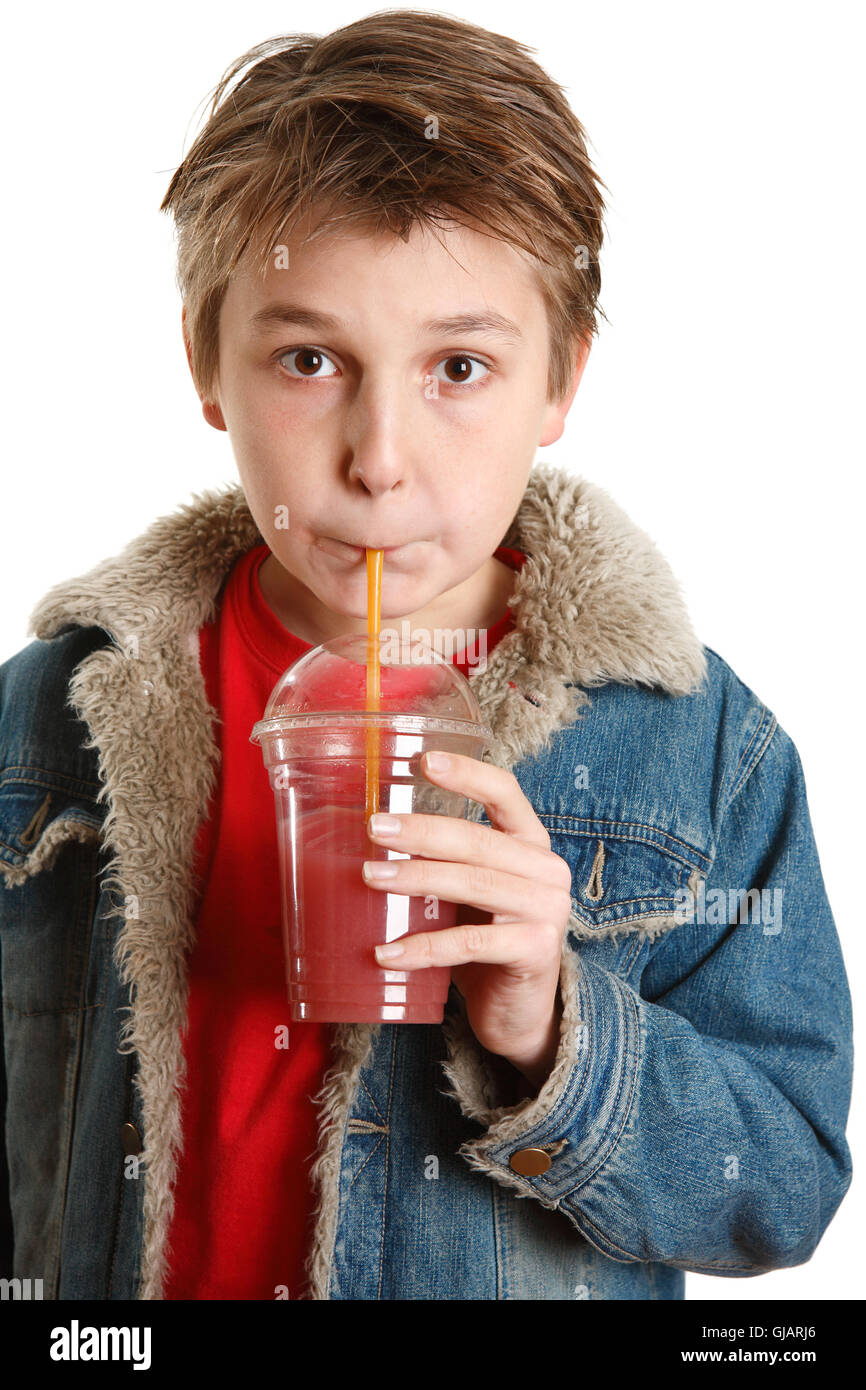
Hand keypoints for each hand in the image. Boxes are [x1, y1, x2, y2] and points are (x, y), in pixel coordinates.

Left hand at [363, 750, 572, 1092]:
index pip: (505, 792)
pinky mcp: (534, 951)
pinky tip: (385, 954)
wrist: (521, 1013)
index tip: (422, 760)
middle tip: (374, 828)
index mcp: (531, 843)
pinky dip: (422, 947)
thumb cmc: (485, 941)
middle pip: (479, 839)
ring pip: (474, 884)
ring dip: (416, 878)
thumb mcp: (470, 893)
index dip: (467, 773)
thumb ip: (445, 862)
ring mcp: (546, 910)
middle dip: (422, 831)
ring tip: (371, 877)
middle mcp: (546, 870)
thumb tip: (370, 832)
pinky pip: (469, 943)